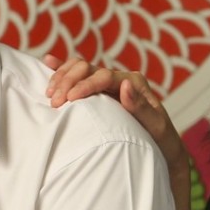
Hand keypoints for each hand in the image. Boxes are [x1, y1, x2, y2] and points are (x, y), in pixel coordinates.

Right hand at [44, 55, 191, 179]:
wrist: (161, 146)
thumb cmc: (160, 138)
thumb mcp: (155, 125)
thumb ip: (140, 106)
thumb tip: (124, 84)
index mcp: (134, 82)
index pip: (104, 76)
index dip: (85, 85)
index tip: (69, 98)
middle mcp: (119, 79)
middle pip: (88, 69)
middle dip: (69, 81)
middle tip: (54, 101)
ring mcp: (108, 84)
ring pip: (80, 69)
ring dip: (62, 77)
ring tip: (49, 94)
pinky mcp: (99, 92)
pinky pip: (78, 76)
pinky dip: (62, 70)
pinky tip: (48, 62)